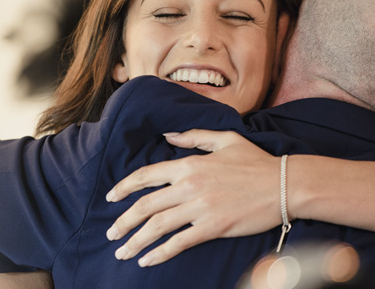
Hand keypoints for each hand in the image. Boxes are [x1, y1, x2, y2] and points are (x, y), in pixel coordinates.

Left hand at [104, 129, 282, 266]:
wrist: (286, 184)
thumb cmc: (256, 162)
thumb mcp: (224, 139)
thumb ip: (193, 136)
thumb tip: (168, 136)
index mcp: (188, 165)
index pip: (145, 176)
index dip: (123, 188)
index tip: (110, 198)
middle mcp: (188, 186)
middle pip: (144, 206)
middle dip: (123, 222)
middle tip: (110, 234)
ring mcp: (200, 207)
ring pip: (156, 226)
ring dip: (135, 241)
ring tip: (121, 252)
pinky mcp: (213, 227)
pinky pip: (179, 242)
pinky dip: (159, 253)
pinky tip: (147, 260)